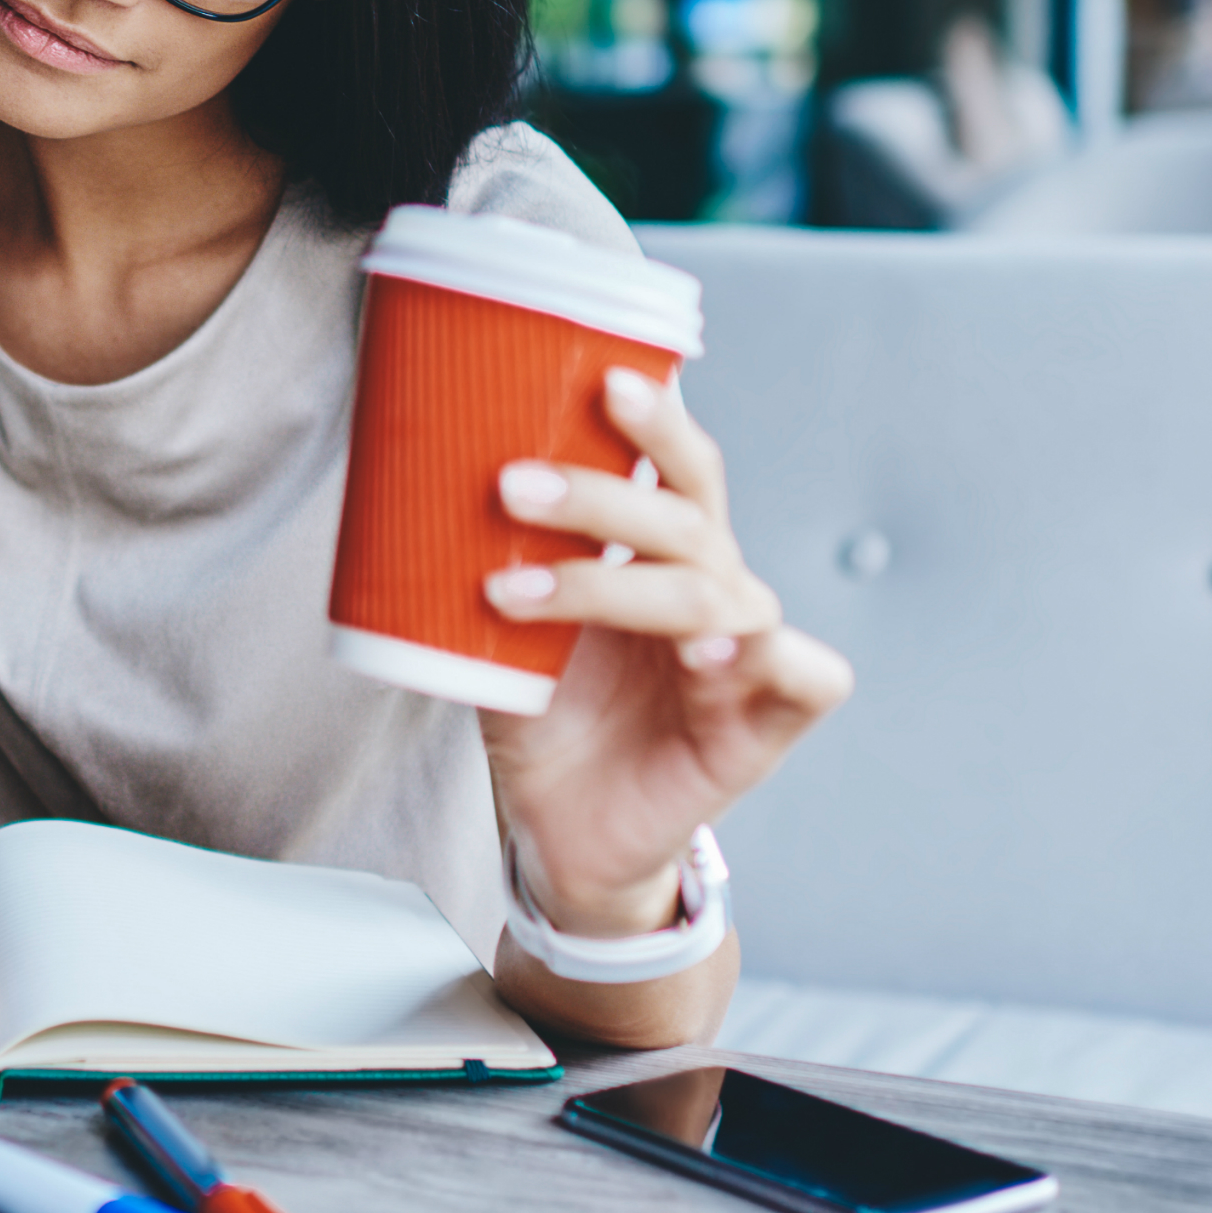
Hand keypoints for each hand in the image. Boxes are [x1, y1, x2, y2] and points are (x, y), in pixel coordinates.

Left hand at [478, 367, 851, 937]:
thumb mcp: (499, 629)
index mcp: (661, 553)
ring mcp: (744, 654)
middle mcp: (710, 589)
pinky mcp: (766, 722)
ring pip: (713, 591)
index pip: (676, 465)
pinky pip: (804, 672)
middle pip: (688, 515)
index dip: (654, 419)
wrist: (561, 834)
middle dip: (601, 495)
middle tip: (511, 485)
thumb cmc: (544, 719)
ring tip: (515, 591)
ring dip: (611, 584)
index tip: (601, 379)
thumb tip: (407, 477)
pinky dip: (757, 654)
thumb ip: (481, 561)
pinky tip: (700, 654)